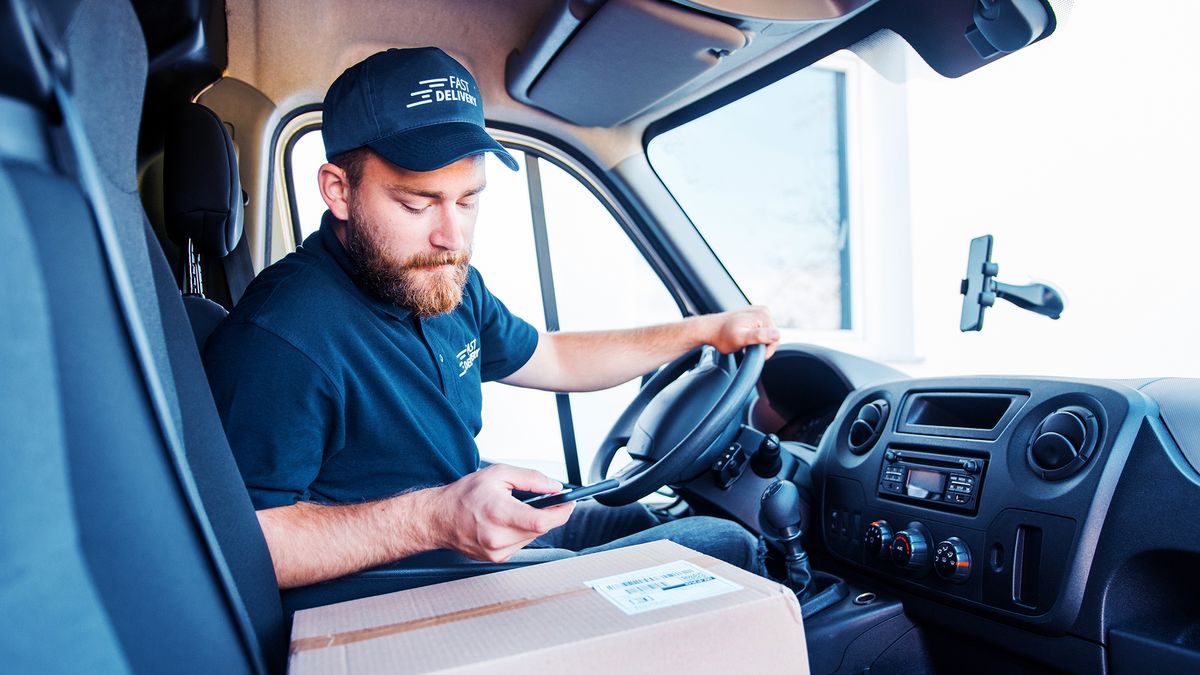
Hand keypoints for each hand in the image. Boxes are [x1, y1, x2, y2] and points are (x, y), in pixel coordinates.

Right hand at [431, 464, 574, 561]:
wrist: (439, 518)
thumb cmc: (464, 496)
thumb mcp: (498, 474)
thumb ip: (531, 479)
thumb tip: (555, 487)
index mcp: (498, 513)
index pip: (541, 521)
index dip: (561, 512)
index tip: (569, 503)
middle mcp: (497, 537)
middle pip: (540, 529)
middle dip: (548, 514)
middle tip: (546, 501)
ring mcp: (497, 551)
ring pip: (532, 537)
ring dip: (533, 524)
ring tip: (515, 510)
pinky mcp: (496, 559)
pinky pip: (521, 544)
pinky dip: (521, 532)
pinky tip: (507, 523)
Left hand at [706, 306, 780, 357]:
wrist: (710, 329)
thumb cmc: (722, 336)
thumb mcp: (740, 339)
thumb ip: (759, 336)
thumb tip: (776, 334)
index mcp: (763, 314)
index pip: (776, 338)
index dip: (766, 350)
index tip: (751, 352)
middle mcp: (763, 310)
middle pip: (772, 336)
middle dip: (761, 345)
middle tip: (745, 347)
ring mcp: (759, 312)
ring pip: (767, 334)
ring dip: (758, 341)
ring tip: (744, 342)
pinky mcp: (755, 316)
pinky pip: (761, 330)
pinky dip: (755, 337)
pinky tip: (744, 337)